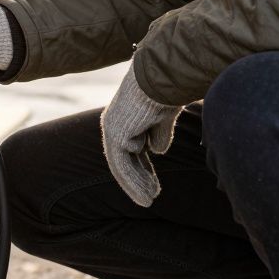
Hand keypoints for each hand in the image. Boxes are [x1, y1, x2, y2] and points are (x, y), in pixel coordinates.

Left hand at [101, 60, 180, 206]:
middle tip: (149, 197)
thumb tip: (157, 151)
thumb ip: (157, 133)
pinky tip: (148, 194)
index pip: (129, 147)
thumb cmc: (165, 90)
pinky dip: (135, 182)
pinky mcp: (118, 136)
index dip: (141, 166)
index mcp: (122, 116)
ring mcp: (113, 130)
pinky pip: (125, 166)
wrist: (162, 77)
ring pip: (122, 166)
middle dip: (138, 179)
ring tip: (148, 201)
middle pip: (123, 159)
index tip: (152, 182)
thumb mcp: (161, 115)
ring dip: (136, 185)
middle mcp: (113, 123)